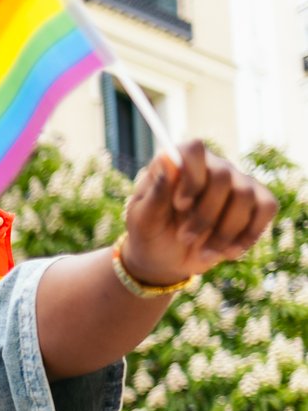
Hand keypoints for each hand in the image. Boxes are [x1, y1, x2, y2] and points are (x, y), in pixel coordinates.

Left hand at [120, 140, 276, 286]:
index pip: (193, 149)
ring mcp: (236, 183)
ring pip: (244, 196)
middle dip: (204, 215)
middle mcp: (211, 167)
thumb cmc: (150, 234)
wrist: (165, 260)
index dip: (191, 176)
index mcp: (178, 165)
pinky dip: (249, 234)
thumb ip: (155, 192)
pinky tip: (229, 252)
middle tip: (184, 238)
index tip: (180, 205)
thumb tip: (167, 159)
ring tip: (204, 252)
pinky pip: (266, 207)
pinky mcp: (256, 202)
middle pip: (223, 177)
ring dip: (224, 231)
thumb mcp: (143, 220)